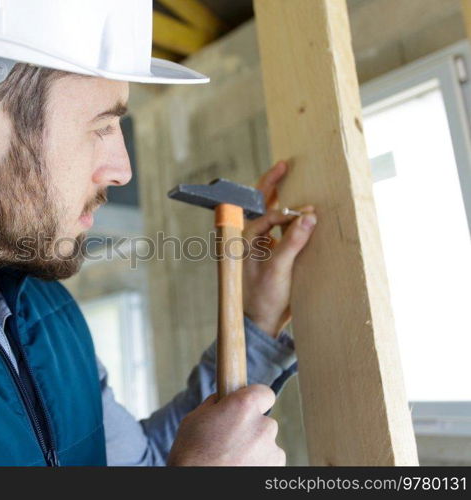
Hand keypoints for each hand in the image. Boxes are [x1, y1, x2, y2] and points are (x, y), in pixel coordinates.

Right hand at [167, 384, 284, 465]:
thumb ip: (216, 405)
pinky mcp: (275, 469)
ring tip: (231, 458)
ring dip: (254, 447)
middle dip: (250, 427)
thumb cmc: (191, 454)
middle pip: (264, 420)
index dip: (255, 399)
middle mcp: (263, 425)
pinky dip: (258, 463)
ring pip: (266, 442)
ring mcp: (271, 450)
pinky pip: (270, 460)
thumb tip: (223, 400)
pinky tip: (239, 467)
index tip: (247, 406)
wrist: (196, 487)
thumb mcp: (196, 418)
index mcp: (244, 406)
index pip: (264, 392)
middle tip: (230, 439)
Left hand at [242, 161, 316, 336]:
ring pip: (273, 215)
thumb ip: (292, 242)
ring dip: (284, 201)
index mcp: (246, 239)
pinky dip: (293, 220)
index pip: (267, 212)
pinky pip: (283, 230)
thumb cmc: (262, 297)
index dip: (287, 208)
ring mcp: (263, 245)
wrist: (262, 322)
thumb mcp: (278, 269)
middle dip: (273, 184)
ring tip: (295, 182)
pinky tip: (305, 215)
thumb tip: (308, 216)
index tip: (309, 210)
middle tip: (285, 164)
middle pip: (262, 204)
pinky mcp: (274, 253)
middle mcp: (253, 238)